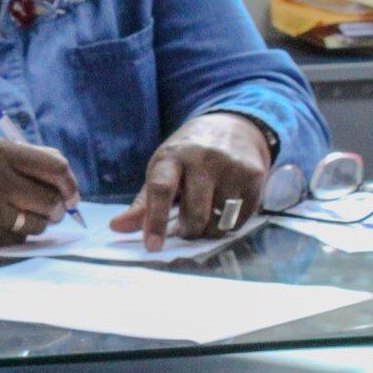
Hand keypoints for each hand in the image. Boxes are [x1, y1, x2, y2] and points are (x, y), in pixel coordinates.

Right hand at [0, 138, 80, 246]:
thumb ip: (24, 158)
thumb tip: (63, 173)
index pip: (55, 168)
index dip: (70, 183)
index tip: (72, 194)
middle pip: (52, 199)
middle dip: (60, 207)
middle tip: (56, 209)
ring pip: (40, 222)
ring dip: (41, 221)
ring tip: (26, 214)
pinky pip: (20, 236)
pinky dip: (20, 231)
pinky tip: (3, 222)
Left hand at [110, 112, 269, 251]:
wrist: (233, 126)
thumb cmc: (188, 155)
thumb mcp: (162, 170)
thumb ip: (142, 203)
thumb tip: (117, 228)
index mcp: (172, 156)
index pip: (161, 189)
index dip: (156, 221)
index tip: (152, 246)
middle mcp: (204, 159)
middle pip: (195, 214)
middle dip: (187, 232)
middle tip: (184, 229)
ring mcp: (231, 166)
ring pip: (219, 221)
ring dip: (209, 231)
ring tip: (205, 217)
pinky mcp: (255, 176)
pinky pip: (240, 219)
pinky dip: (228, 224)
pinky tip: (223, 209)